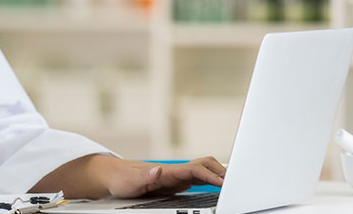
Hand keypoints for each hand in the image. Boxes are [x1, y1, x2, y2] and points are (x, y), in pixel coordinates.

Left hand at [97, 156, 225, 197]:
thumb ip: (145, 177)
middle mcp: (175, 171)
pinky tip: (220, 187)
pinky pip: (200, 178)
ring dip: (219, 174)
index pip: (196, 169)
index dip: (212, 175)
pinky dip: (213, 180)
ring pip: (204, 169)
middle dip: (222, 172)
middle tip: (238, 184)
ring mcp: (177, 175)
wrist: (114, 176)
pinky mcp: (176, 181)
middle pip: (205, 165)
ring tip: (234, 184)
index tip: (225, 183)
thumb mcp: (130, 182)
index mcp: (167, 171)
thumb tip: (158, 170)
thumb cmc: (121, 179)